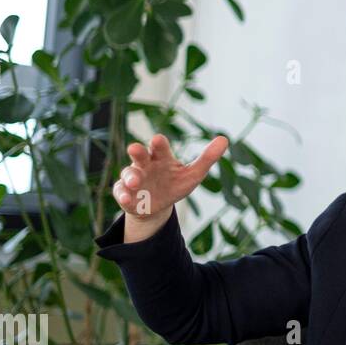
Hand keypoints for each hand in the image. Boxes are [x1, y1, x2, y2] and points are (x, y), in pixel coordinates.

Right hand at [111, 133, 227, 232]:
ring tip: (135, 182)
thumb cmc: (176, 184)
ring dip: (131, 176)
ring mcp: (134, 178)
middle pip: (140, 155)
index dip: (159, 144)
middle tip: (135, 148)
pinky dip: (123, 195)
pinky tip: (127, 199)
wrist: (159, 205)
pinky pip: (121, 192)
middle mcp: (145, 164)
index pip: (160, 147)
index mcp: (162, 157)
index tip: (158, 139)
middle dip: (137, 151)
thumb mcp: (193, 174)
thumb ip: (207, 158)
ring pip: (129, 173)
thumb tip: (225, 139)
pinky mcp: (125, 193)